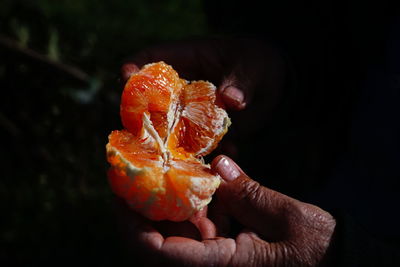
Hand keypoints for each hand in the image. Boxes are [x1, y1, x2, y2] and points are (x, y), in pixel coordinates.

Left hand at [114, 155, 335, 266]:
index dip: (133, 225)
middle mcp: (214, 266)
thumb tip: (218, 166)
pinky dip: (197, 201)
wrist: (335, 263)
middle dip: (144, 207)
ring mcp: (219, 258)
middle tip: (137, 170)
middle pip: (160, 243)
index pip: (162, 254)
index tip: (120, 193)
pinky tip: (204, 174)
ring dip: (171, 199)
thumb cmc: (319, 249)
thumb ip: (250, 194)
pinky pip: (200, 226)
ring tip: (169, 163)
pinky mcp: (226, 249)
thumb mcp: (289, 219)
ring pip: (178, 231)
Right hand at [120, 38, 286, 157]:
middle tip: (143, 134)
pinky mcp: (200, 131)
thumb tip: (232, 99)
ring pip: (166, 129)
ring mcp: (188, 111)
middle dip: (142, 118)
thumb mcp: (253, 68)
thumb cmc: (257, 64)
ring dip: (167, 145)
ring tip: (174, 159)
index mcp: (187, 60)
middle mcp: (180, 88)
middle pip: (149, 100)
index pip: (152, 58)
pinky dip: (197, 158)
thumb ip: (242, 82)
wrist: (271, 86)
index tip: (126, 78)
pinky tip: (211, 166)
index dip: (134, 67)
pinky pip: (190, 146)